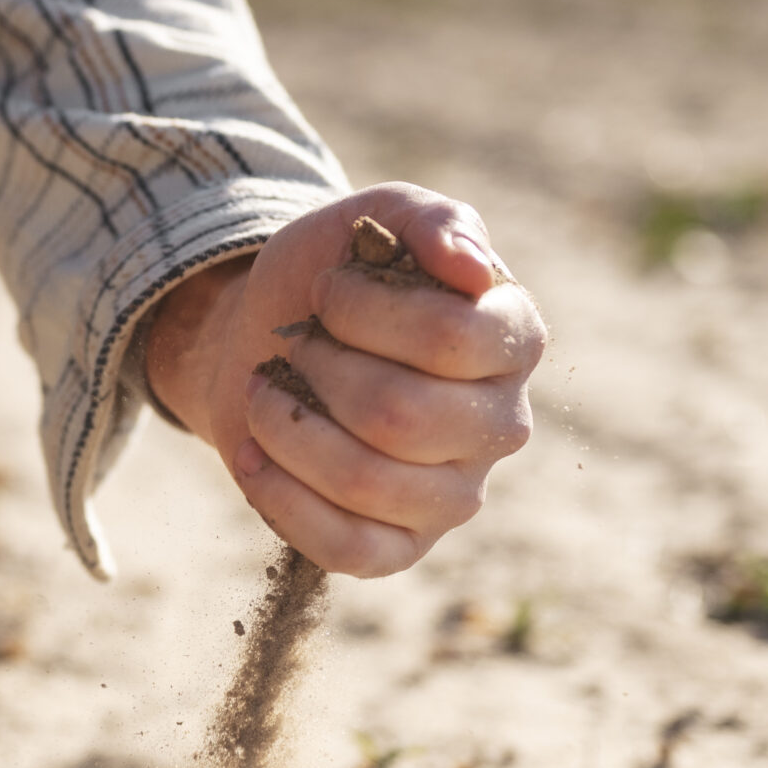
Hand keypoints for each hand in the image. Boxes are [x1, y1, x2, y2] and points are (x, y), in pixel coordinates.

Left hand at [143, 183, 543, 576]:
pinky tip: (253, 456)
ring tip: (263, 393)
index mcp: (514, 338)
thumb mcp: (373, 219)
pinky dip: (281, 499)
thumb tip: (473, 269)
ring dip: (287, 429)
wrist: (265, 341)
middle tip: (295, 345)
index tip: (326, 290)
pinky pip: (347, 549)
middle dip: (318, 371)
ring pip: (365, 483)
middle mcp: (501, 424)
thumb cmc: (330, 279)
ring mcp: (456, 495)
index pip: (449, 338)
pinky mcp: (403, 547)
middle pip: (400, 416)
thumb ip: (430, 221)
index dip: (362, 311)